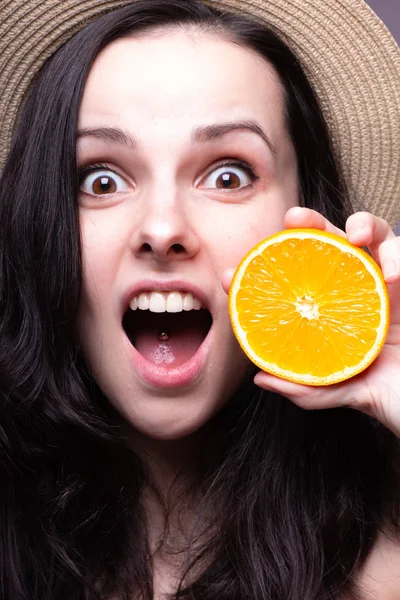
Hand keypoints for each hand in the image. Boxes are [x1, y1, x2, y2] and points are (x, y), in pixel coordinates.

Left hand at [223, 207, 399, 437]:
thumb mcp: (334, 391)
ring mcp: (385, 287)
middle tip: (293, 217)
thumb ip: (302, 387)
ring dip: (364, 224)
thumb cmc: (380, 394)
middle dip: (310, 222)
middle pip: (330, 242)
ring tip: (355, 235)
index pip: (293, 279)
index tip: (231, 275)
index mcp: (329, 308)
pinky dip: (399, 260)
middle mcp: (354, 290)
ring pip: (375, 236)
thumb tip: (260, 378)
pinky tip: (393, 277)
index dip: (262, 271)